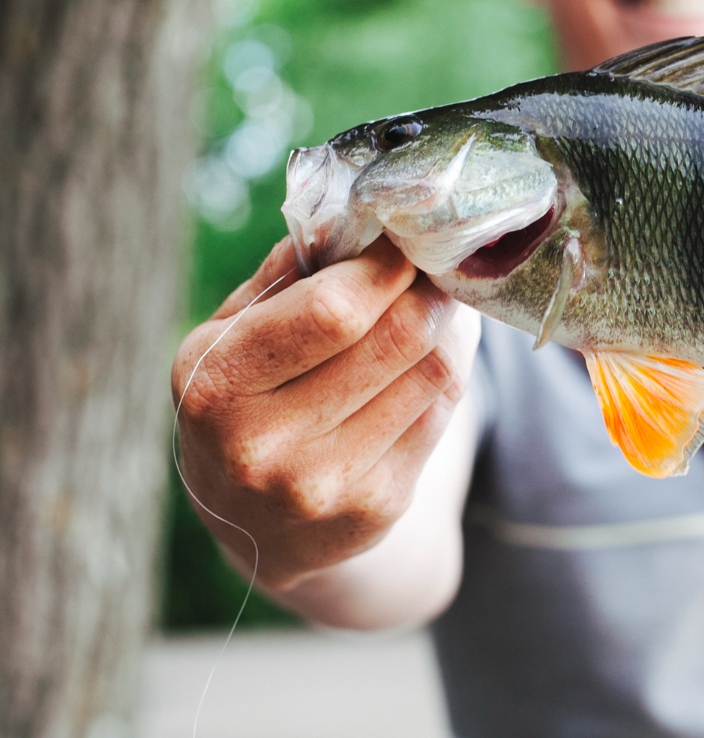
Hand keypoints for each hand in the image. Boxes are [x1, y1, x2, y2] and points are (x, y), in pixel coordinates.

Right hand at [171, 236, 481, 590]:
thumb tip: (357, 210)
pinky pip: (442, 411)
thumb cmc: (243, 404)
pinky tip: (432, 354)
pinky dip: (448, 371)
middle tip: (436, 263)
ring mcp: (325, 483)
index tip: (406, 236)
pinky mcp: (377, 507)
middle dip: (429, 288)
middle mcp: (265, 444)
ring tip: (435, 302)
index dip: (387, 265)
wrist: (257, 530)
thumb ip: (286, 274)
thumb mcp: (229, 337)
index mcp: (219, 384)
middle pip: (400, 336)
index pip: (334, 310)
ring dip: (448, 326)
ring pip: (434, 371)